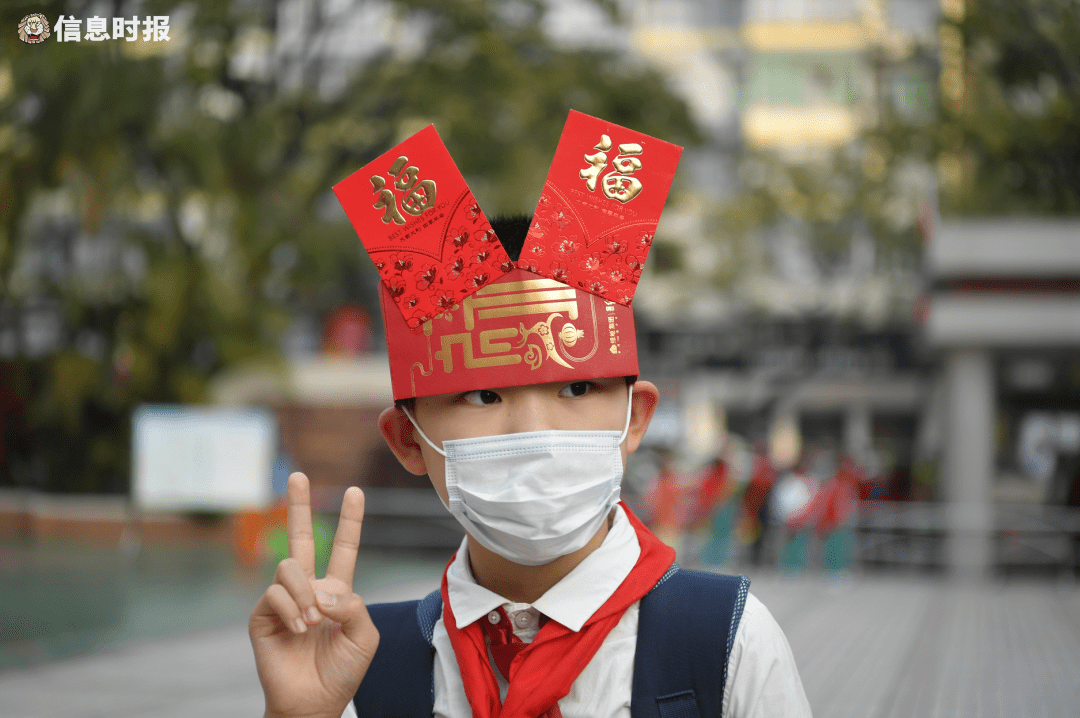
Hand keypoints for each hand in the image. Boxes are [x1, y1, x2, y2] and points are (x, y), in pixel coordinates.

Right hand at [249, 473, 378, 717]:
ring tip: (313, 623)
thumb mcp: (365, 635)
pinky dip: (292, 609)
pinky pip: (275, 593)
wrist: (314, 702)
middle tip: (298, 476)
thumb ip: (353, 604)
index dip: (349, 521)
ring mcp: (283, 600)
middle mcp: (308, 589)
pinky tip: (300, 630)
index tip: (356, 491)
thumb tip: (322, 589)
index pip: (343, 548)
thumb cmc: (342, 671)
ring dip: (305, 593)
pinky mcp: (262, 615)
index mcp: (336, 590)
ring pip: (289, 566)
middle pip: (302, 537)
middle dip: (299, 506)